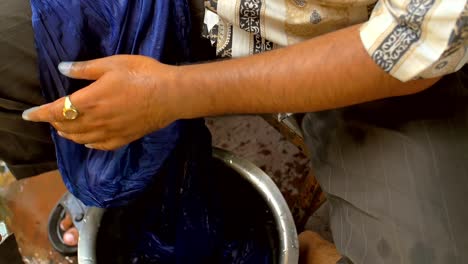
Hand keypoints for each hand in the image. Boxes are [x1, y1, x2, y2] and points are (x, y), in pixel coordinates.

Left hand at [22, 55, 179, 150]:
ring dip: (68, 134)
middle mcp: (96, 121)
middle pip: (67, 127)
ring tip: (64, 130)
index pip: (56, 110)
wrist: (171, 95)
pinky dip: (89, 145)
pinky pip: (100, 146)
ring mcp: (110, 132)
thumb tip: (62, 69)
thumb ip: (85, 69)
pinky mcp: (124, 138)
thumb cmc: (143, 75)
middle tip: (50, 118)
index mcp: (90, 101)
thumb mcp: (112, 64)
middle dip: (54, 123)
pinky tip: (88, 142)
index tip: (28, 115)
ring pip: (81, 139)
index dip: (40, 114)